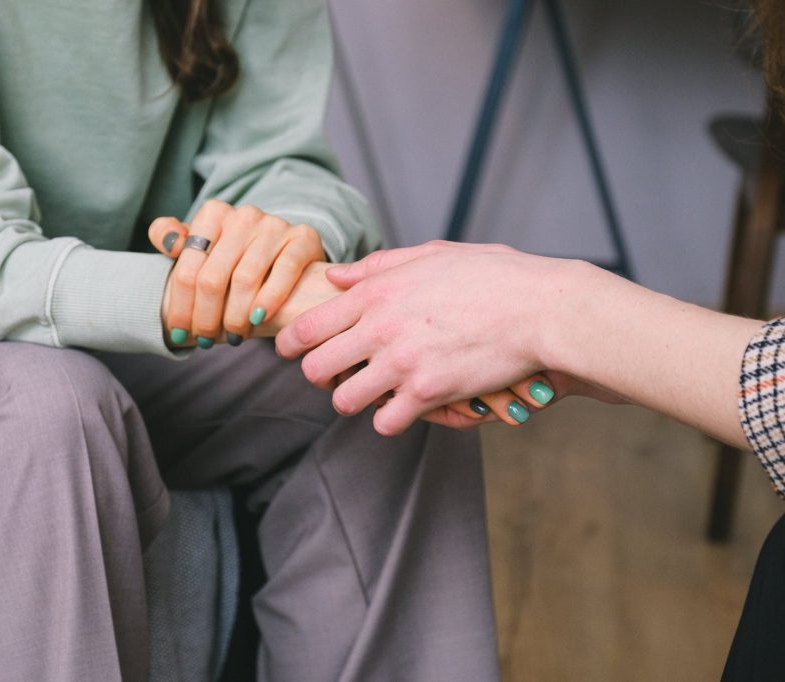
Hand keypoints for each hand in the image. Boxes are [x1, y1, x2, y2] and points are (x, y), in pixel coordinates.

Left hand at [149, 200, 324, 346]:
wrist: (286, 251)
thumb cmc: (234, 257)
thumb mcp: (200, 245)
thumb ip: (171, 237)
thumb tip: (169, 241)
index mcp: (213, 213)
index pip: (188, 268)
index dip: (180, 307)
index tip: (178, 334)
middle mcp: (243, 215)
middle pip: (213, 278)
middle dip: (206, 318)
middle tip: (206, 341)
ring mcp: (275, 225)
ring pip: (245, 280)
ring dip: (235, 317)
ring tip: (233, 337)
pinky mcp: (303, 238)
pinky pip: (284, 271)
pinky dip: (269, 299)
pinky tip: (258, 319)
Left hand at [275, 240, 588, 434]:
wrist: (541, 309)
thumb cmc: (492, 277)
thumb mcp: (432, 255)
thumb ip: (378, 266)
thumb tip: (336, 275)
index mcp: (376, 292)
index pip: (307, 326)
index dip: (289, 343)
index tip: (289, 351)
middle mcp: (380, 328)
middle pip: (315, 369)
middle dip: (319, 376)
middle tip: (334, 375)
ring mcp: (402, 363)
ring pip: (344, 400)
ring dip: (353, 400)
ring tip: (370, 393)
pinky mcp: (428, 393)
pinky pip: (385, 422)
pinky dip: (390, 419)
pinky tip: (403, 407)